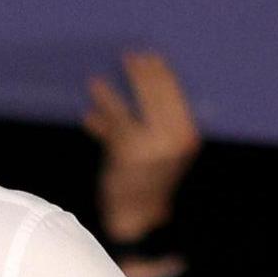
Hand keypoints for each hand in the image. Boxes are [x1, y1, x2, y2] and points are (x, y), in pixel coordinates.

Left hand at [82, 51, 199, 245]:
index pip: (176, 96)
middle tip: (130, 55)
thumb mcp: (158, 152)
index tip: (151, 55)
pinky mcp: (130, 155)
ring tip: (96, 80)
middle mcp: (175, 139)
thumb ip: (152, 124)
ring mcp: (154, 147)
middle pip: (158, 96)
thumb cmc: (147, 183)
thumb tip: (139, 89)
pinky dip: (103, 112)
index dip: (162, 74)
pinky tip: (90, 105)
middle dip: (143, 74)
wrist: (140, 220)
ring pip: (134, 108)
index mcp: (187, 135)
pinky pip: (115, 125)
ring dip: (115, 92)